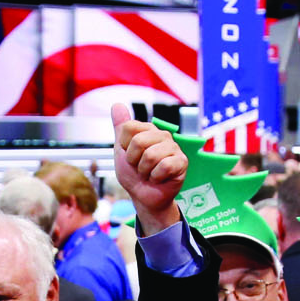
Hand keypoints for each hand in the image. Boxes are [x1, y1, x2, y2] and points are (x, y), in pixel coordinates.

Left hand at [111, 100, 189, 234]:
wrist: (143, 196)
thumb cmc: (134, 174)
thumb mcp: (121, 151)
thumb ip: (121, 127)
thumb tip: (117, 104)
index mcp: (148, 130)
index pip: (129, 128)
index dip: (124, 147)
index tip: (130, 156)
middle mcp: (162, 135)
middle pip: (138, 141)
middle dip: (134, 161)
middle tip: (140, 168)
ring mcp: (173, 148)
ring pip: (151, 155)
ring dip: (145, 171)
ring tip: (150, 173)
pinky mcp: (182, 162)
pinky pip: (164, 166)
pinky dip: (156, 177)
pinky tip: (159, 178)